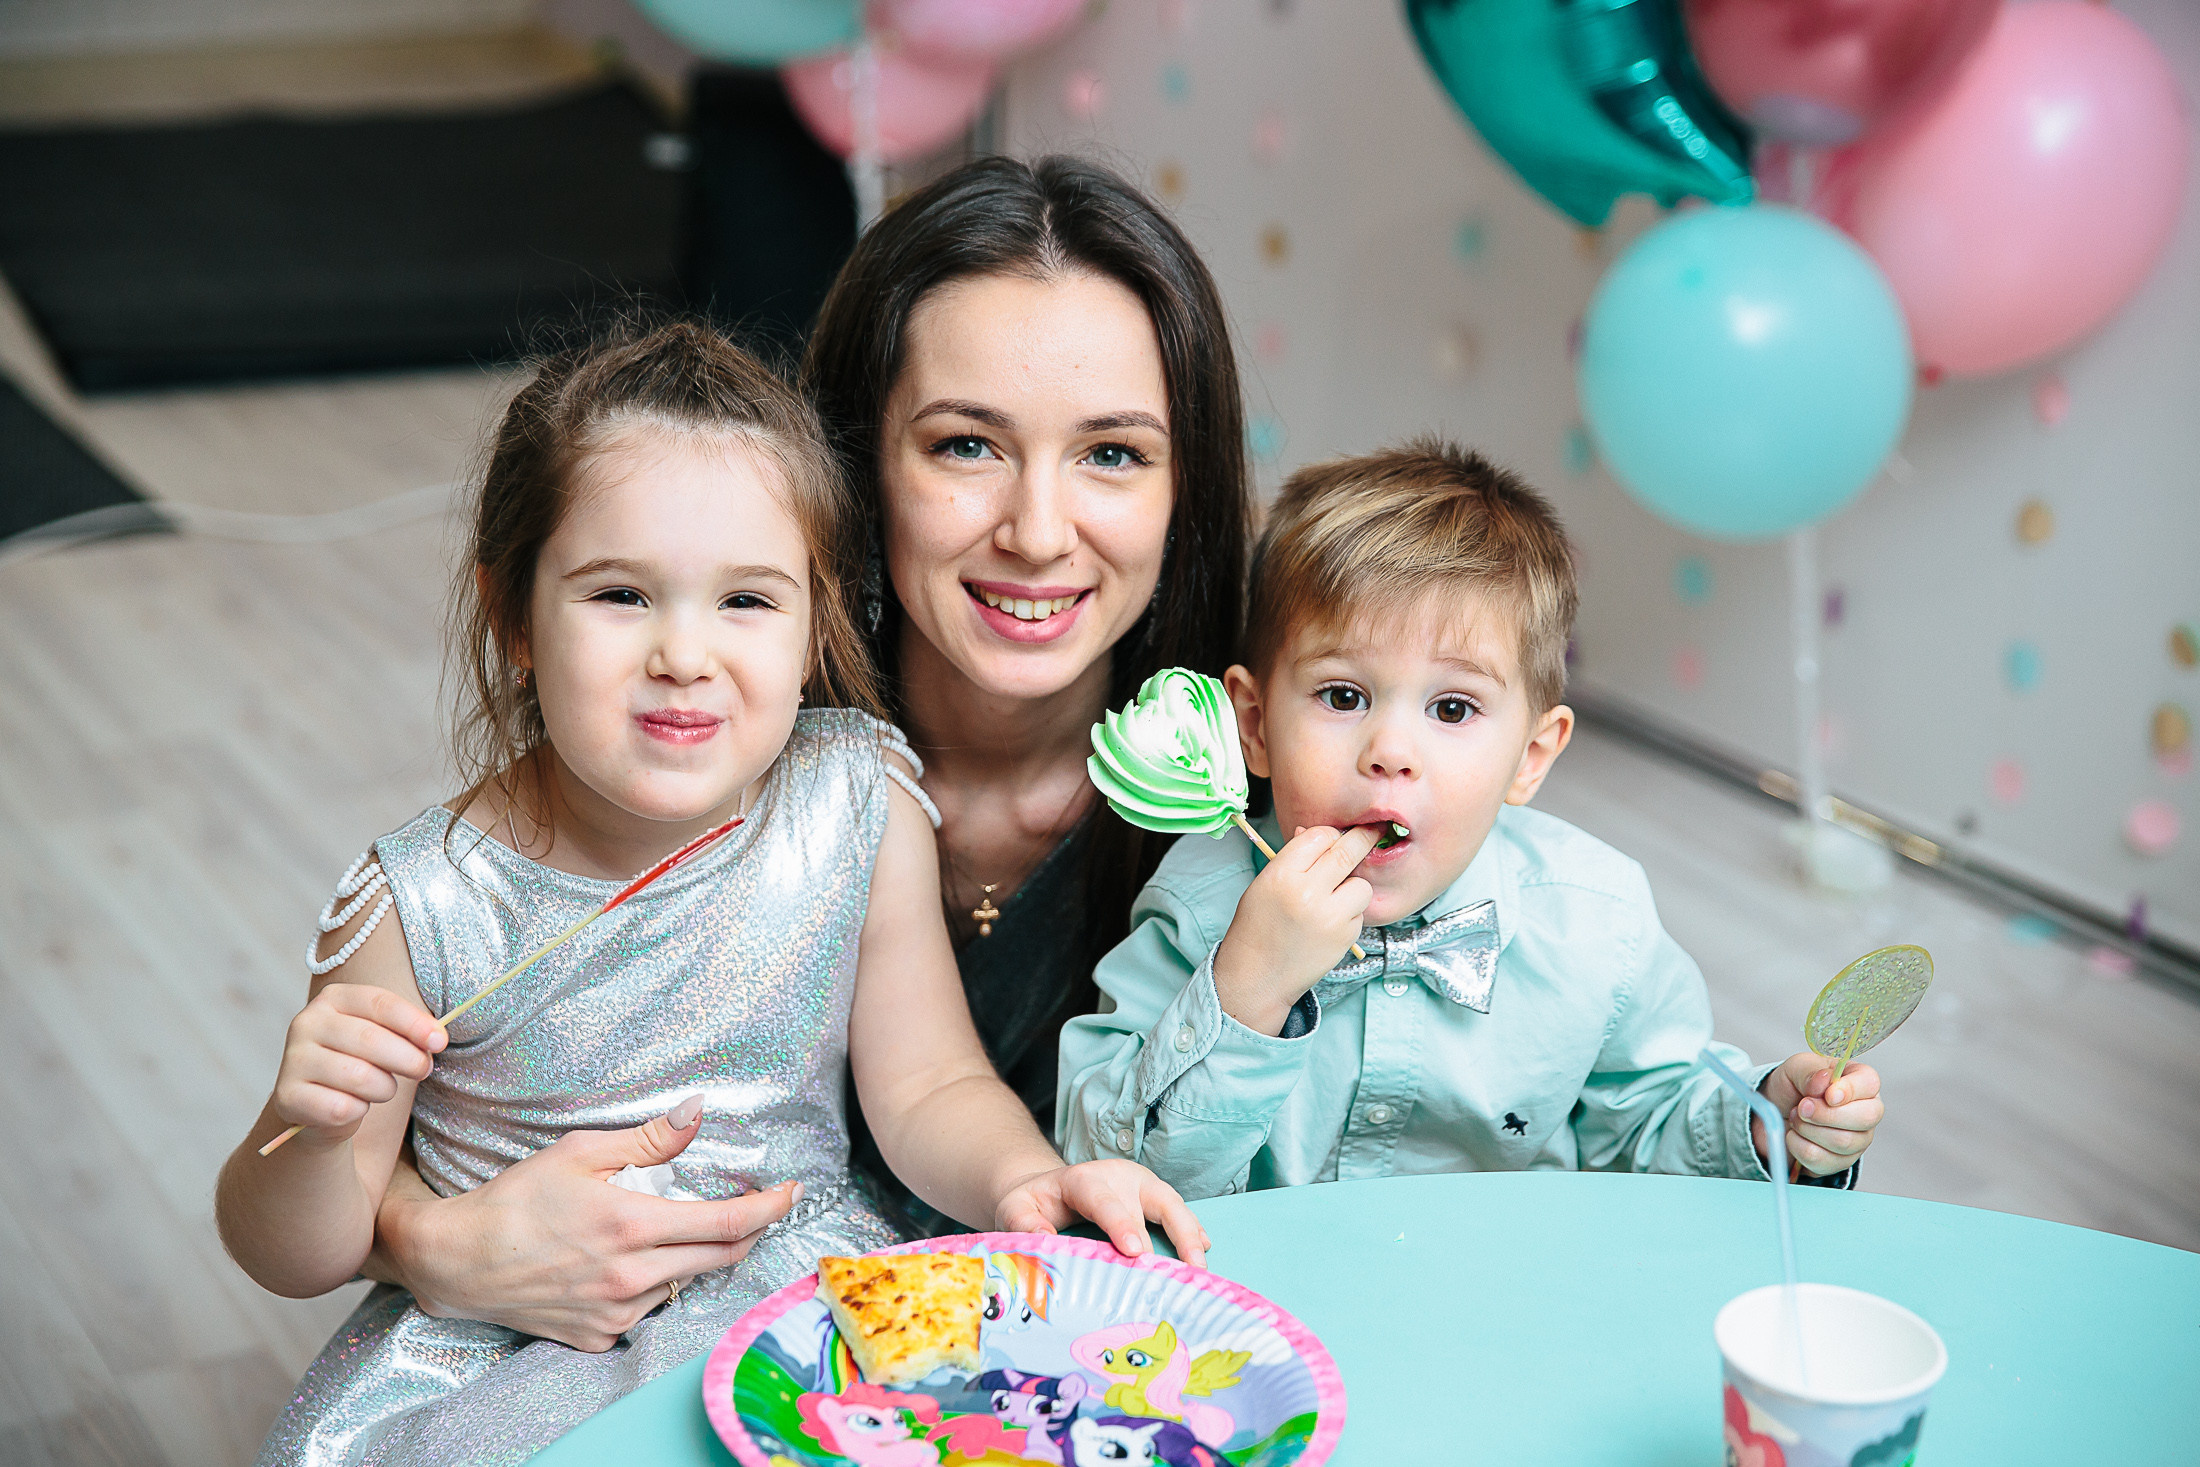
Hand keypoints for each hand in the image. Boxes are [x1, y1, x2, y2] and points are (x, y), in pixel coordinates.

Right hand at [274, 983, 446, 1144]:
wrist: (320, 1105)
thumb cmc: (361, 1063)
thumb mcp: (384, 1038)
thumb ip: (409, 1032)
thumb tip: (438, 1038)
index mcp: (333, 998)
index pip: (380, 1003)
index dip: (414, 1023)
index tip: (440, 1041)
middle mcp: (306, 1022)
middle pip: (371, 1039)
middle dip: (408, 1059)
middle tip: (423, 1070)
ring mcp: (293, 1059)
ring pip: (359, 1076)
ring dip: (384, 1088)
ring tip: (383, 1089)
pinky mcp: (287, 1096)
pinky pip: (341, 1107)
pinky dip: (358, 1111)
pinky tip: (354, 1106)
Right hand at [376, 1099, 796, 1350]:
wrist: (459, 1262)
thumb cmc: (516, 1200)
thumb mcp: (580, 1153)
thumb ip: (647, 1140)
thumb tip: (697, 1113)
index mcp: (632, 1226)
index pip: (729, 1222)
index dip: (770, 1207)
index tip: (790, 1192)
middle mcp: (632, 1277)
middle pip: (722, 1258)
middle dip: (748, 1231)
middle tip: (752, 1207)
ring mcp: (616, 1313)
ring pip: (685, 1284)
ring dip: (693, 1257)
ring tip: (661, 1230)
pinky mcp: (599, 1338)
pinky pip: (648, 1309)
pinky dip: (654, 1283)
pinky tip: (624, 1264)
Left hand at [996, 1159, 1208, 1270]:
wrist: (1046, 1191)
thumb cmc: (1032, 1205)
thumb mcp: (1014, 1210)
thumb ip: (1023, 1224)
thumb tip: (1044, 1241)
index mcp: (1082, 1179)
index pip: (1103, 1199)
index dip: (1121, 1223)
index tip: (1135, 1250)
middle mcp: (1118, 1176)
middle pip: (1147, 1204)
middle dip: (1167, 1236)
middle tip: (1181, 1270)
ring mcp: (1140, 1185)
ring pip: (1172, 1204)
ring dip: (1190, 1233)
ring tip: (1200, 1266)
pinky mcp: (1153, 1197)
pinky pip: (1178, 1211)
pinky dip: (1193, 1230)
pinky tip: (1203, 1250)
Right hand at [1212, 824, 1380, 1034]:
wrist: (1257, 977)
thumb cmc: (1257, 928)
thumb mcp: (1264, 886)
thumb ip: (1293, 860)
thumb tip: (1323, 836)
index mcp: (1281, 874)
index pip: (1318, 836)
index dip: (1329, 836)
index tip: (1335, 838)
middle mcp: (1307, 892)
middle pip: (1348, 852)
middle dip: (1364, 837)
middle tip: (1373, 831)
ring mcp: (1329, 916)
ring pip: (1362, 885)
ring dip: (1354, 887)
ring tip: (1334, 900)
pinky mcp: (1345, 937)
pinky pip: (1359, 914)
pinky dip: (1349, 915)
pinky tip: (1328, 925)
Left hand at [1753, 1054, 1883, 1176]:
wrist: (1774, 1113)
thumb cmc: (1792, 1086)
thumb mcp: (1795, 1068)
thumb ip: (1810, 1071)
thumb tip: (1824, 1081)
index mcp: (1859, 1081)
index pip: (1870, 1084)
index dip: (1849, 1090)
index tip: (1827, 1095)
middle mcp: (1866, 1111)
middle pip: (1866, 1118)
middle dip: (1826, 1114)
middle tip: (1801, 1107)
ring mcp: (1857, 1140)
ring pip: (1843, 1142)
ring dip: (1808, 1129)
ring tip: (1795, 1118)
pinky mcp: (1840, 1162)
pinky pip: (1823, 1160)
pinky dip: (1799, 1146)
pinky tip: (1794, 1135)